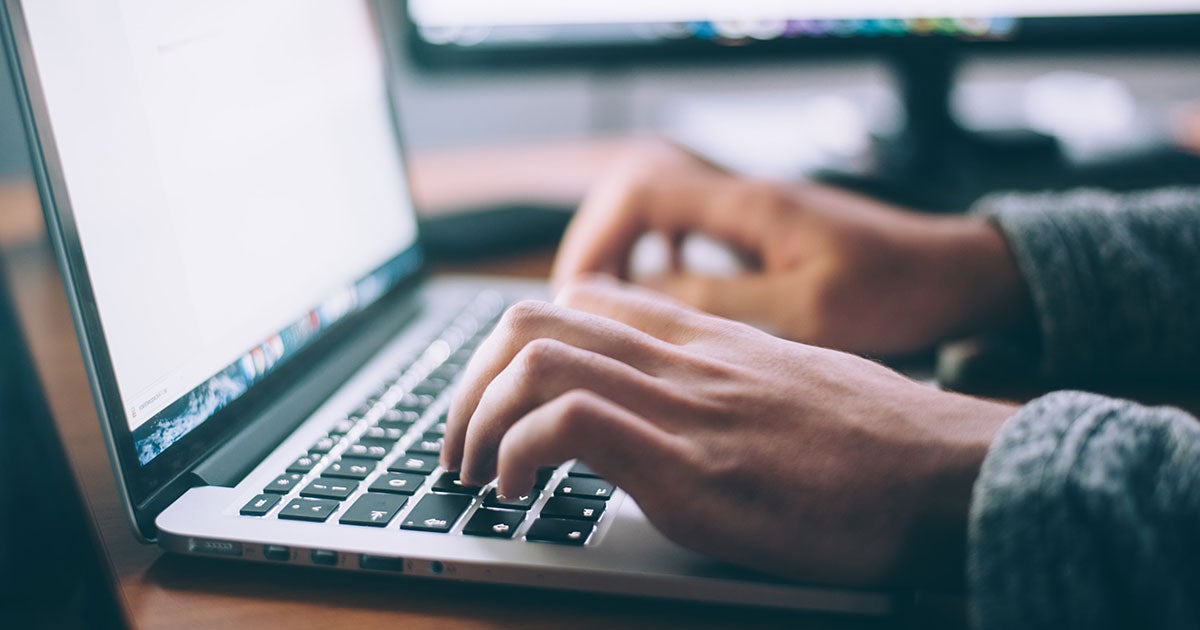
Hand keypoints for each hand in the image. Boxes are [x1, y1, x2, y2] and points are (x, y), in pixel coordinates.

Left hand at [443, 278, 1016, 586]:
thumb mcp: (794, 386)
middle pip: (533, 319)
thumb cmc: (883, 442)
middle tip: (461, 443)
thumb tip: (686, 409)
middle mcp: (684, 359)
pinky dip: (517, 454)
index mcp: (707, 340)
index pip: (582, 299)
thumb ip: (728, 381)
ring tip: (475, 473)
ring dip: (476, 419)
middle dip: (470, 382)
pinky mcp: (692, 468)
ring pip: (534, 359)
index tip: (501, 399)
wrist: (954, 473)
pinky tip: (518, 493)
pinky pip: (569, 424)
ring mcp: (685, 407)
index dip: (516, 345)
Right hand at [552, 141, 1029, 355]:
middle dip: (598, 245)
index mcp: (749, 205)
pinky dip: (660, 259)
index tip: (578, 294)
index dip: (596, 238)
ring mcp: (753, 211)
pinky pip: (689, 231)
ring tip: (608, 307)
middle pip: (636, 192)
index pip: (640, 191)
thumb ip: (720, 303)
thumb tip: (639, 300)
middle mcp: (743, 196)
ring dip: (625, 252)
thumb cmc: (897, 291)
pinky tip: (664, 298)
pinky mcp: (764, 232)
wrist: (957, 274)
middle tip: (580, 306)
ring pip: (659, 211)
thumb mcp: (807, 312)